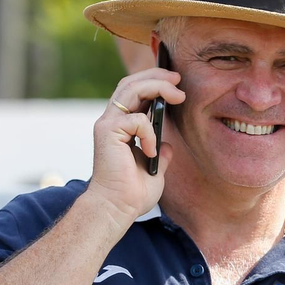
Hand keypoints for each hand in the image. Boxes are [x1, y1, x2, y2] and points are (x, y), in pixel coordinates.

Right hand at [83, 67, 184, 223]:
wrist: (116, 209)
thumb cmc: (132, 193)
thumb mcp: (154, 169)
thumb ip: (159, 153)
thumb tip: (168, 145)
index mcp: (121, 127)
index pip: (134, 92)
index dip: (153, 81)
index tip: (176, 83)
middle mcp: (111, 122)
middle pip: (130, 83)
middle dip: (156, 76)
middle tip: (178, 78)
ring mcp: (107, 125)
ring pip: (131, 89)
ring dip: (157, 87)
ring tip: (178, 95)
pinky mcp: (107, 132)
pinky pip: (136, 119)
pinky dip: (150, 132)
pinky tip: (151, 151)